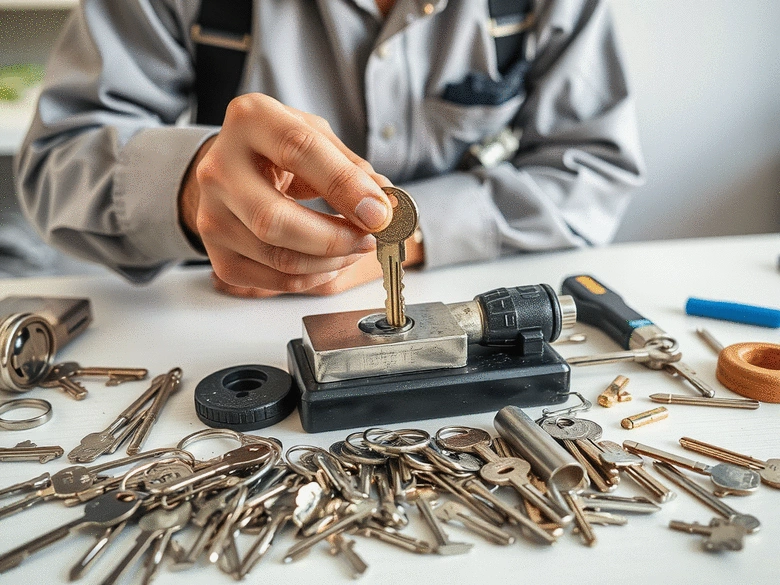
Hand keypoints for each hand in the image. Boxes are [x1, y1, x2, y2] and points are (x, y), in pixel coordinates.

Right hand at [179, 93, 394, 294]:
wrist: (234, 166)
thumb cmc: (280, 149)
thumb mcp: (318, 138)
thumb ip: (353, 169)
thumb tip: (386, 207)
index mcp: (250, 120)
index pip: (298, 150)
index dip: (345, 185)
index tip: (380, 212)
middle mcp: (219, 167)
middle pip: (275, 219)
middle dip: (334, 238)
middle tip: (369, 239)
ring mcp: (211, 214)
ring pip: (276, 257)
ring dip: (329, 263)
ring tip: (354, 249)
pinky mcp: (216, 252)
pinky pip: (270, 281)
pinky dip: (310, 279)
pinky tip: (328, 264)